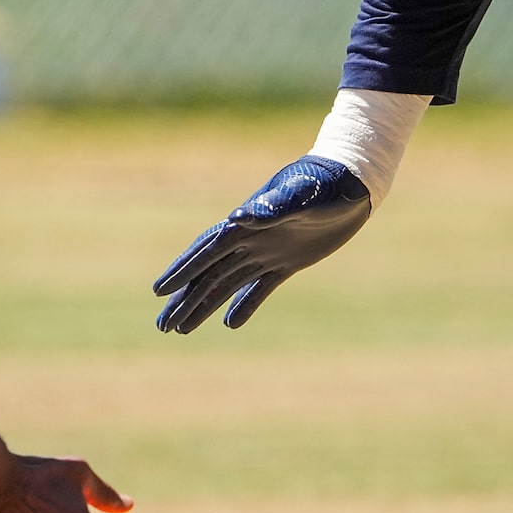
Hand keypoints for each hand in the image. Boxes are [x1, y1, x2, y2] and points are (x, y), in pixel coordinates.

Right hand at [153, 156, 371, 333]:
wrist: (353, 183)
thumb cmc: (325, 184)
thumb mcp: (300, 196)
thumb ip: (272, 208)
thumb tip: (239, 216)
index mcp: (247, 225)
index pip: (208, 252)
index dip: (184, 271)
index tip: (160, 291)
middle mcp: (250, 239)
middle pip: (209, 274)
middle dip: (185, 298)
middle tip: (162, 326)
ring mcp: (267, 251)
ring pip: (227, 284)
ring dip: (204, 305)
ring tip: (181, 330)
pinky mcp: (288, 262)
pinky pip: (260, 288)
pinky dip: (244, 305)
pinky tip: (229, 324)